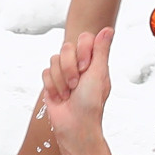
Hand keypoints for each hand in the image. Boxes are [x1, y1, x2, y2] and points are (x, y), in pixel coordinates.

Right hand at [36, 25, 113, 142]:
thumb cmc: (91, 103)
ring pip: (54, 60)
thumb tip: (108, 29)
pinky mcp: (52, 81)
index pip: (84, 38)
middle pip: (66, 47)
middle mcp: (79, 64)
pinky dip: (52, 86)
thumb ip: (101, 50)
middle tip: (76, 85)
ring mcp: (64, 72)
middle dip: (69, 68)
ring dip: (61, 80)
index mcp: (93, 61)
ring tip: (68, 94)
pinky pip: (45, 72)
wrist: (75, 125)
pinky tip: (59, 97)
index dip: (82, 50)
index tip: (85, 67)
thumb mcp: (98, 74)